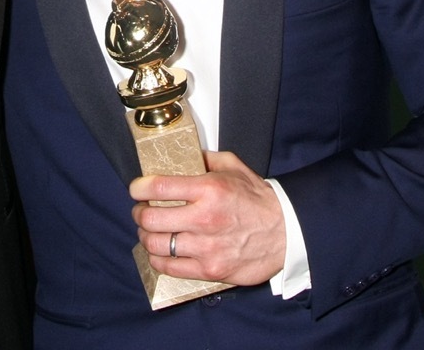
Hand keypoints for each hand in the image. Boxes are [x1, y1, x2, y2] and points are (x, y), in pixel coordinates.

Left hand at [129, 151, 284, 286]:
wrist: (287, 232)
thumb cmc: (258, 200)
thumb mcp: (233, 167)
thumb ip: (205, 159)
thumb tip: (183, 155)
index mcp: (209, 189)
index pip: (159, 186)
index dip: (139, 187)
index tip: (136, 189)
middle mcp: (204, 218)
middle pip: (151, 217)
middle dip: (139, 213)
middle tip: (141, 211)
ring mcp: (206, 246)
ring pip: (156, 244)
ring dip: (146, 236)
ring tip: (149, 231)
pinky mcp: (210, 269)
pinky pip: (170, 267)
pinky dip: (157, 260)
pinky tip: (159, 252)